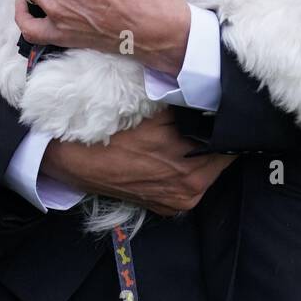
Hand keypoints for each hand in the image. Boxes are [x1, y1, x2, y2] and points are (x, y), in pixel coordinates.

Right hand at [40, 109, 235, 216]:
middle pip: (219, 159)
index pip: (227, 143)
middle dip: (216, 138)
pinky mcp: (164, 206)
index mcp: (189, 164)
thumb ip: (187, 106)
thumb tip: (211, 94)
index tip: (227, 109)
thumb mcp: (153, 112)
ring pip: (206, 172)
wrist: (72, 161)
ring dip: (202, 154)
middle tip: (210, 117)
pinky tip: (173, 152)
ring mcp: (176, 201)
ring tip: (190, 133)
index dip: (228, 124)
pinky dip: (187, 169)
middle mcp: (188, 188)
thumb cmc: (110, 132)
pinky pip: (188, 184)